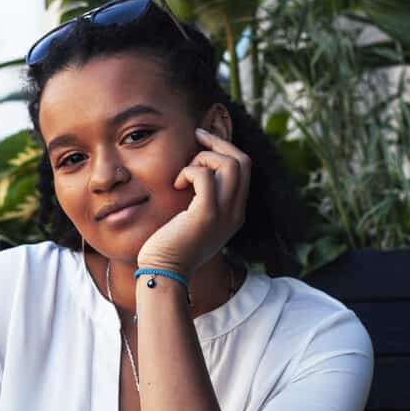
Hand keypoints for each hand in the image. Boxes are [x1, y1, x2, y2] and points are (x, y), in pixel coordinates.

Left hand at [136, 128, 250, 277]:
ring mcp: (224, 214)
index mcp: (235, 213)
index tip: (203, 142)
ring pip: (230, 165)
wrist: (165, 272)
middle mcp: (235, 213)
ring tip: (184, 173)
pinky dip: (189, 172)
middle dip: (219, 144)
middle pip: (243, 161)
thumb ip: (203, 200)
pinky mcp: (206, 215)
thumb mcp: (195, 220)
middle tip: (197, 137)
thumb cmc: (171, 246)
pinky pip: (205, 177)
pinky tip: (176, 185)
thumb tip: (196, 173)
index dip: (226, 149)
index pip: (244, 169)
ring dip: (203, 158)